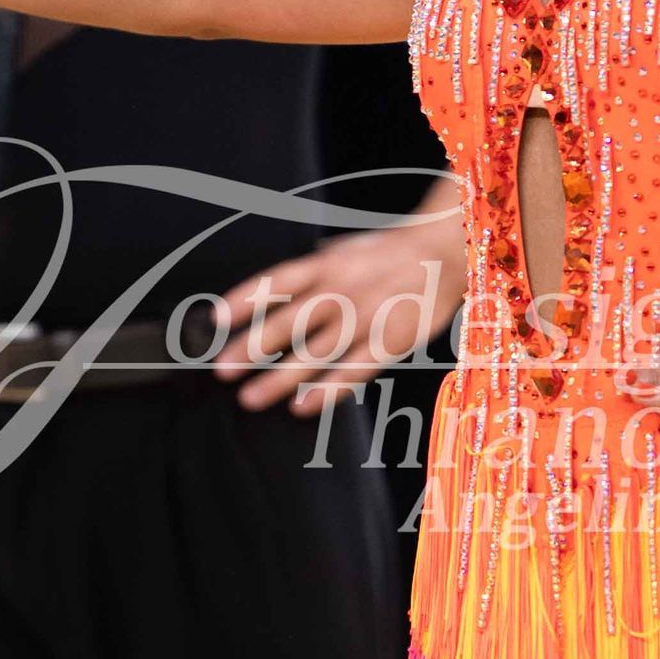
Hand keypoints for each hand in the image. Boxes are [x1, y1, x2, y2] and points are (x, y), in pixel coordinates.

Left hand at [213, 206, 465, 414]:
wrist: (444, 252)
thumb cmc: (388, 255)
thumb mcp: (343, 251)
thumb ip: (310, 274)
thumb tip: (271, 294)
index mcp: (326, 264)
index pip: (277, 282)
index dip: (244, 300)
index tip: (215, 320)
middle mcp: (342, 290)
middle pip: (289, 321)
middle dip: (251, 347)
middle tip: (222, 369)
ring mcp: (366, 318)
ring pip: (315, 352)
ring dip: (279, 378)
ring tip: (249, 397)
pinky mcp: (390, 342)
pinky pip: (353, 371)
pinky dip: (327, 391)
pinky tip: (302, 407)